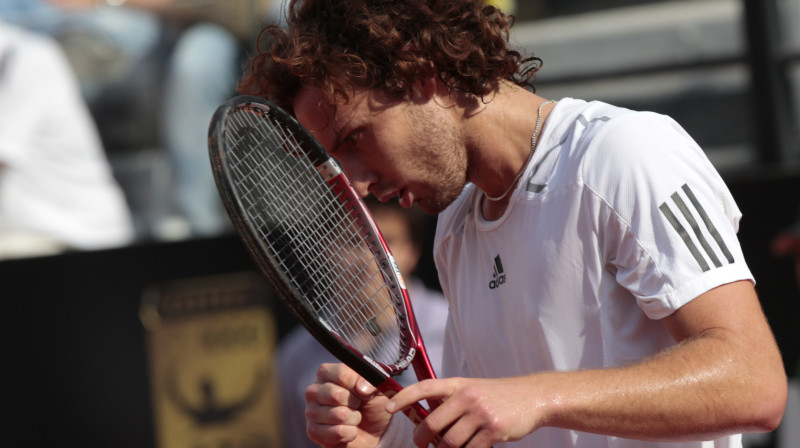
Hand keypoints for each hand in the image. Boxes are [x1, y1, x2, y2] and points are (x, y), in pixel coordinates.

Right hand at [305, 363, 393, 447]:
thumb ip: (373, 382)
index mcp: (327, 373)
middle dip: (355, 403)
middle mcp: (314, 390)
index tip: (364, 391)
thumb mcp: (378, 388)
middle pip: (337, 395)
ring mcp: (311, 412)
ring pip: (339, 415)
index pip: (341, 374)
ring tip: (353, 417)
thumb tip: (362, 388)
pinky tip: (348, 430)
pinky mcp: (313, 432)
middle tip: (357, 405)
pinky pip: (338, 432)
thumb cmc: (371, 404)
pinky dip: (350, 433)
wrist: (372, 431)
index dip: (357, 384)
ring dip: (354, 419)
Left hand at [385, 376, 545, 447]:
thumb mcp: (473, 389)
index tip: (389, 407)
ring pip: (450, 442)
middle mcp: (467, 397)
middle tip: (422, 445)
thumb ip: (451, 400)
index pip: (425, 387)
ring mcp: (480, 414)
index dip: (404, 397)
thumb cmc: (498, 395)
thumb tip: (426, 421)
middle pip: (433, 423)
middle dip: (422, 439)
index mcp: (458, 384)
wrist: (532, 397)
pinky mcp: (494, 430)